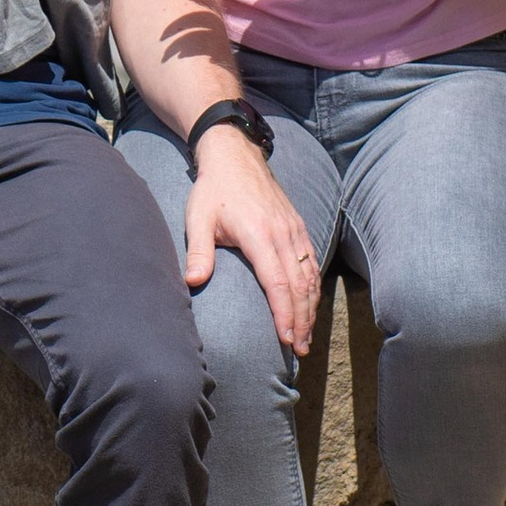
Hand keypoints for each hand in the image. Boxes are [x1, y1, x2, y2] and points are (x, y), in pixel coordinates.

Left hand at [183, 131, 320, 355]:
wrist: (235, 155)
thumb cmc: (213, 190)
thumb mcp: (198, 218)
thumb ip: (199, 251)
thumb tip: (191, 282)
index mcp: (259, 234)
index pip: (277, 283)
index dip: (283, 314)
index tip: (285, 339)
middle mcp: (282, 234)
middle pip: (299, 286)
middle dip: (301, 320)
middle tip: (299, 349)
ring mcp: (294, 229)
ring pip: (310, 276)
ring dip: (310, 308)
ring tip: (306, 336)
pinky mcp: (298, 226)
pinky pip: (312, 262)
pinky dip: (314, 288)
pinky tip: (310, 305)